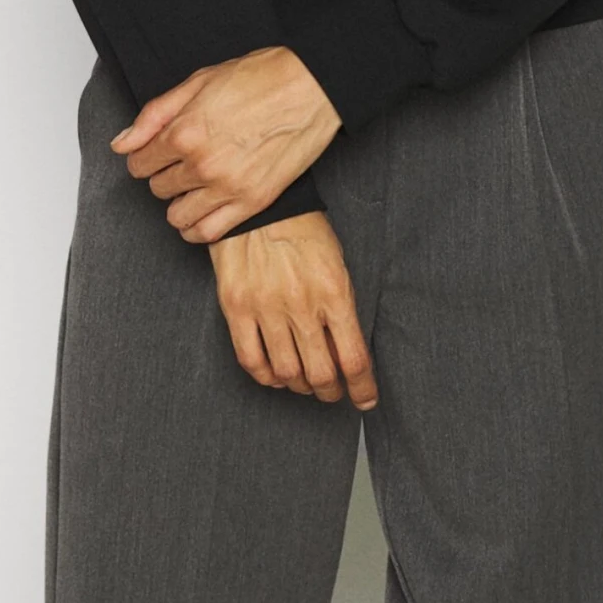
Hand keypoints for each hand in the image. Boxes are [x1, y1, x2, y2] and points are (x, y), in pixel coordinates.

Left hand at [109, 45, 341, 242]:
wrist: (312, 87)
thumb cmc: (261, 77)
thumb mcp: (199, 82)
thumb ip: (155, 114)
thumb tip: (123, 143)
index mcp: (185, 131)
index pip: (139, 163)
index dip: (145, 156)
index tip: (156, 152)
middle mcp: (202, 164)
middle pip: (158, 189)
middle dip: (165, 175)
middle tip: (184, 161)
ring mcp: (228, 187)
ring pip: (177, 216)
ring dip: (180, 203)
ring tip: (194, 186)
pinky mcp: (252, 203)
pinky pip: (208, 234)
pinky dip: (198, 228)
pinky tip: (204, 211)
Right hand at [209, 209, 379, 408]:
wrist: (261, 203)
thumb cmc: (304, 230)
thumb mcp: (337, 263)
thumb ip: (341, 308)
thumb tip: (344, 353)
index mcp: (334, 291)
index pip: (354, 359)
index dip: (363, 388)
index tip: (366, 399)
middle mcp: (302, 304)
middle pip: (321, 374)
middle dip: (331, 391)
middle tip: (332, 391)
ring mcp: (266, 307)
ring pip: (287, 373)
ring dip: (300, 386)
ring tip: (304, 381)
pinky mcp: (237, 307)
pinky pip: (252, 360)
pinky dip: (267, 377)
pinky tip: (275, 374)